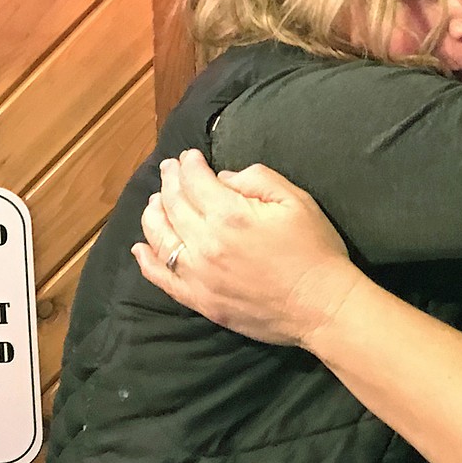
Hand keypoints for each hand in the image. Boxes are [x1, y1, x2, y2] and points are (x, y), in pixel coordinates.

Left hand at [132, 149, 363, 347]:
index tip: (189, 156)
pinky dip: (146, 261)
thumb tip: (223, 179)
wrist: (321, 306)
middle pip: (173, 205)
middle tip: (168, 169)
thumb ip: (257, 180)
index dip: (189, 164)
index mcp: (230, 215)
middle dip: (169, 181)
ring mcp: (198, 275)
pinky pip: (161, 278)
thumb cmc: (315, 250)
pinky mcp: (199, 300)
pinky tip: (140, 248)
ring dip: (153, 213)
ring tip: (155, 200)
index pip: (195, 181)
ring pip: (159, 238)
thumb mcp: (296, 201)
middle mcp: (205, 243)